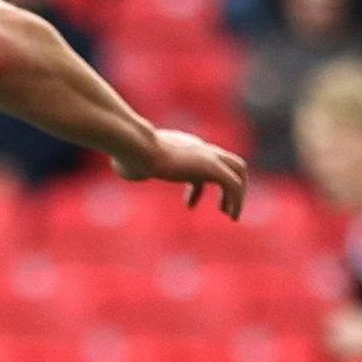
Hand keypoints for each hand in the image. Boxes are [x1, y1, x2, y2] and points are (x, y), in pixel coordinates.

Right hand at [112, 126, 251, 216]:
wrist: (138, 148)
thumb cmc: (128, 156)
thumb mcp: (128, 161)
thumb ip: (130, 164)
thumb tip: (122, 168)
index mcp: (183, 146)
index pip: (200, 162)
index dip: (197, 186)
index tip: (190, 204)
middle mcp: (199, 148)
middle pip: (230, 161)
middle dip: (232, 184)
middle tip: (224, 207)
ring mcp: (208, 156)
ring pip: (239, 170)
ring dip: (238, 194)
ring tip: (231, 215)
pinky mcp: (212, 168)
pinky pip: (234, 185)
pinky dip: (237, 200)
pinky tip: (231, 216)